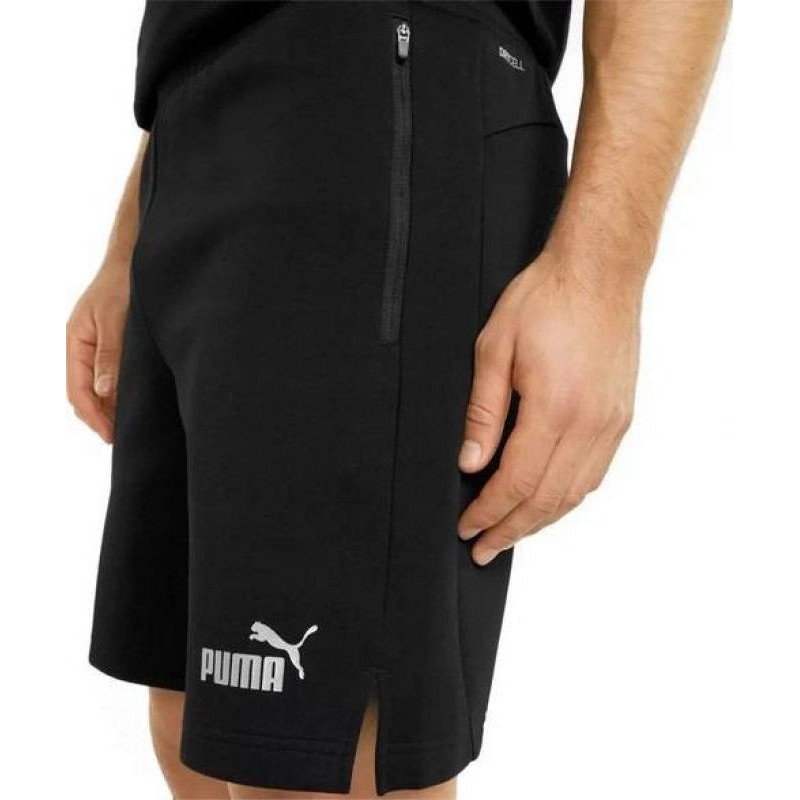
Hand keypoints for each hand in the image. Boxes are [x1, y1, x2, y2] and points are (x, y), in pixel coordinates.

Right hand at [66, 262, 129, 442]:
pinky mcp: (113, 344)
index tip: (111, 435)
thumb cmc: (123, 283)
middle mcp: (83, 347)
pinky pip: (110, 376)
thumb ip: (110, 355)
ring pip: (97, 387)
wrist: (136, 260)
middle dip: (99, 417)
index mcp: (76, 341)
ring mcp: (97, 346)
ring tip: (128, 426)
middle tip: (122, 437)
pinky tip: (133, 402)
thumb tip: (103, 391)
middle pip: (84, 393)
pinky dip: (118, 392)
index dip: (93, 416)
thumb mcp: (116, 319)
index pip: (77, 389)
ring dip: (109, 407)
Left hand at [458, 252, 641, 564]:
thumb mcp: (494, 349)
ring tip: (511, 534)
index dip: (489, 511)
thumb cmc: (545, 301)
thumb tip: (470, 463)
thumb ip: (483, 412)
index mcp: (555, 408)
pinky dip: (567, 499)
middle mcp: (590, 424)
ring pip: (575, 494)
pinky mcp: (621, 417)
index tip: (467, 527)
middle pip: (548, 499)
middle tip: (484, 549)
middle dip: (511, 529)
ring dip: (540, 521)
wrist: (599, 273)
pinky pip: (594, 474)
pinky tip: (548, 504)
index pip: (517, 482)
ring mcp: (611, 423)